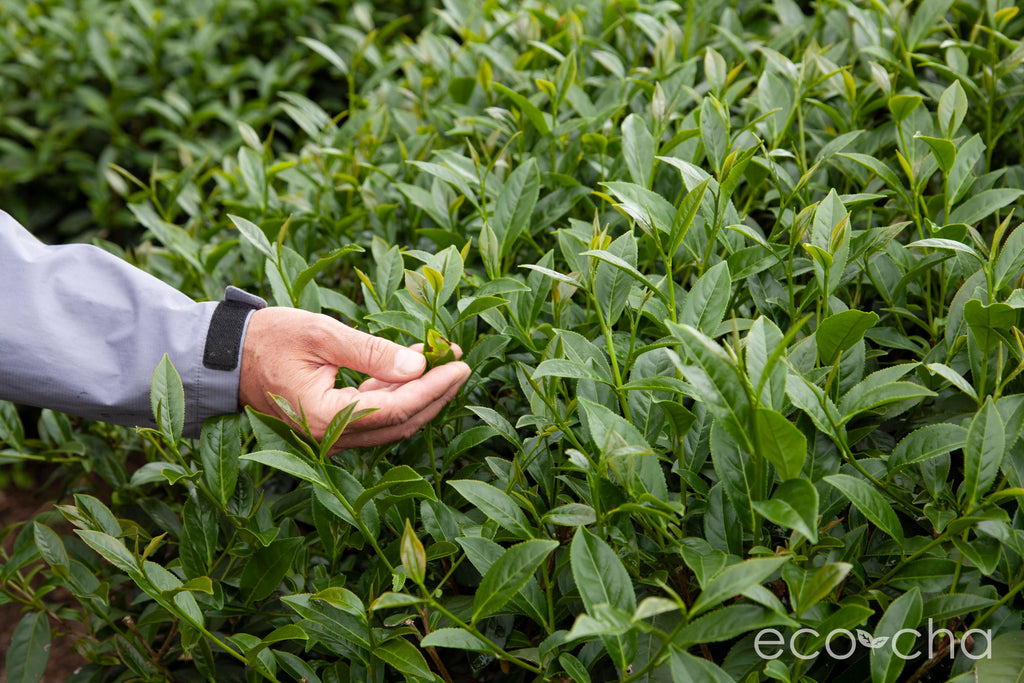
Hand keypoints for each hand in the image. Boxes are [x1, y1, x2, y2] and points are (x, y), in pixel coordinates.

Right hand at [238, 307, 470, 448]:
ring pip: (390, 424)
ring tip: (444, 362)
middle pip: (399, 423)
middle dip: (436, 394)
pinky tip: (412, 370)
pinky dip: (397, 396)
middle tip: (461, 362)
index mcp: (324, 417)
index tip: (460, 363)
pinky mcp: (329, 428)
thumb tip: (416, 366)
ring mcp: (329, 438)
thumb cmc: (267, 339)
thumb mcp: (320, 334)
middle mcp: (329, 438)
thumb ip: (370, 352)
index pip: (396, 408)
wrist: (224, 357)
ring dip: (421, 396)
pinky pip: (373, 417)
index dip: (434, 387)